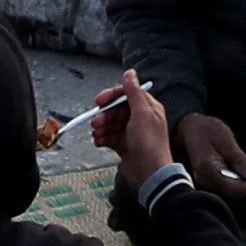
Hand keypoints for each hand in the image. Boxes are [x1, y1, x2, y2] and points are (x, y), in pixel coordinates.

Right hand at [88, 72, 176, 193]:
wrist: (150, 173)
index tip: (98, 101)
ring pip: (111, 124)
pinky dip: (103, 138)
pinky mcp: (124, 146)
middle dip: (104, 115)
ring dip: (102, 127)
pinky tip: (99, 142)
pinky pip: (110, 137)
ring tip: (97, 134)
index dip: (111, 96)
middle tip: (95, 122)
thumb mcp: (142, 114)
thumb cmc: (149, 142)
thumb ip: (134, 93)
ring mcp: (131, 133)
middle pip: (116, 109)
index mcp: (148, 108)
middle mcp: (140, 119)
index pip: (126, 94)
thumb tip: (129, 72)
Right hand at [176, 109, 245, 195]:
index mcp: (206, 168)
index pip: (229, 186)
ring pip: (234, 188)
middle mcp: (205, 178)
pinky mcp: (214, 178)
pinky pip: (231, 182)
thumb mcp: (225, 139)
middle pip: (233, 190)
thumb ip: (238, 158)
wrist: (191, 127)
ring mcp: (208, 180)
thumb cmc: (206, 130)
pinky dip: (244, 178)